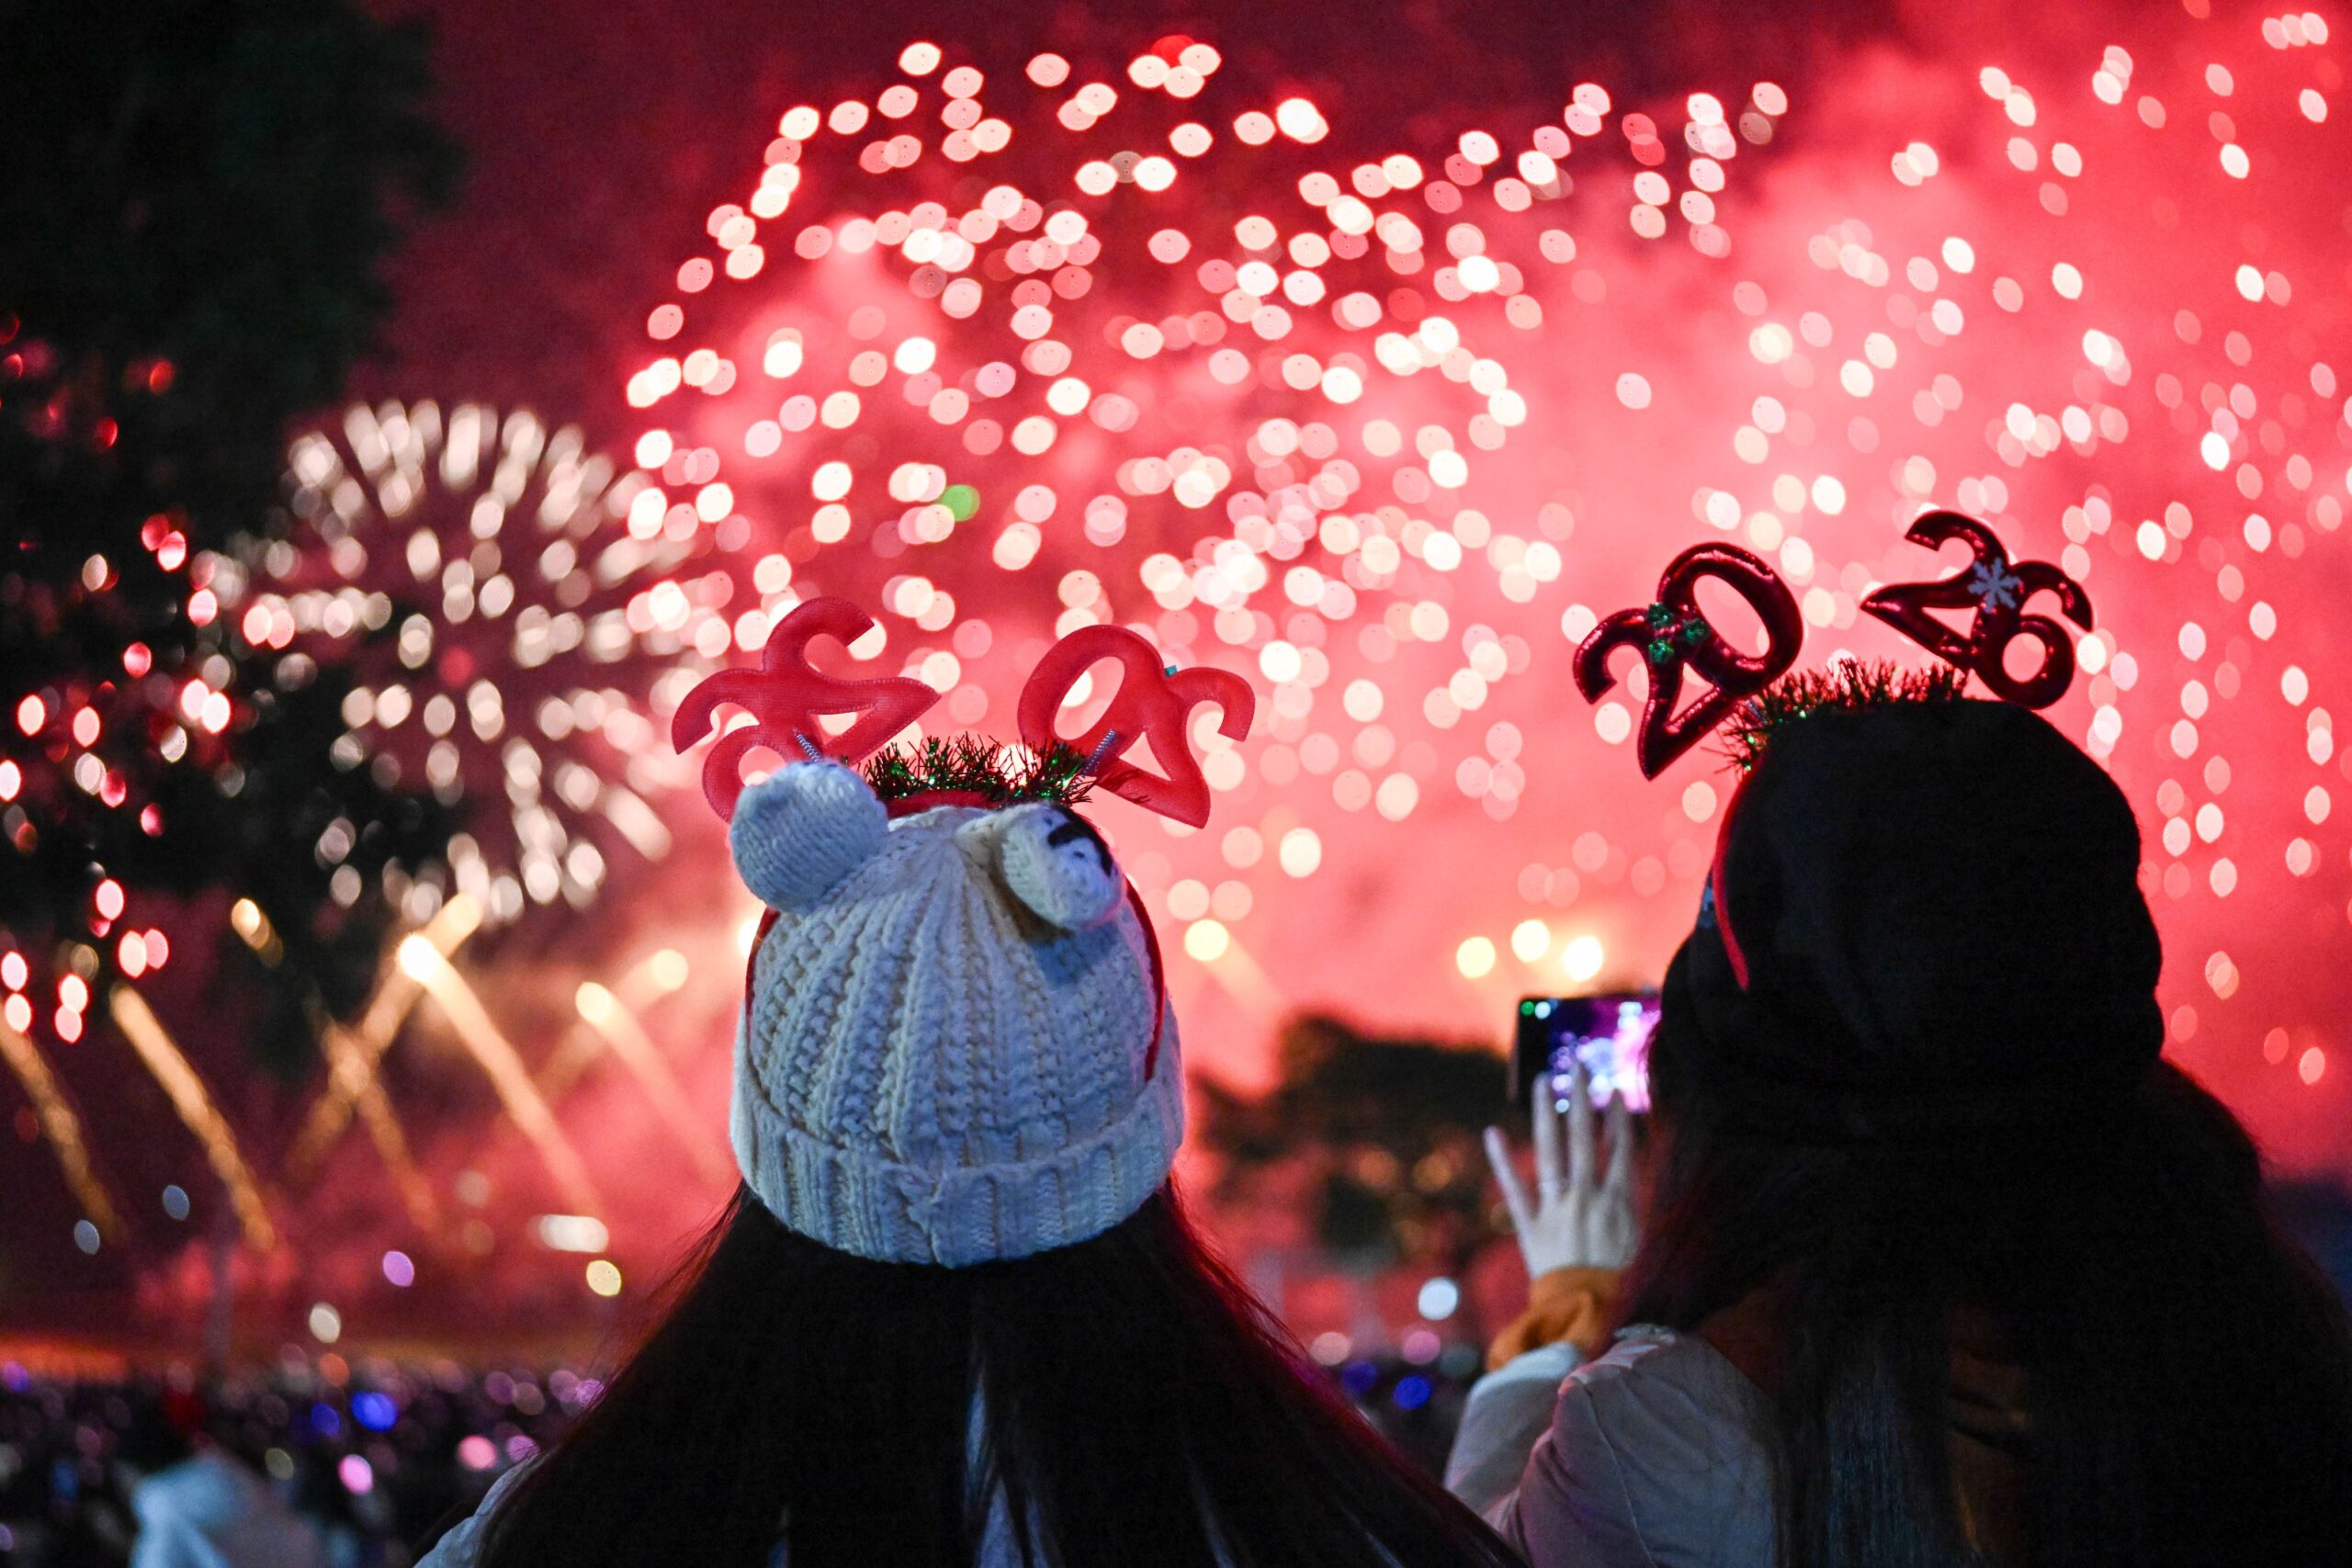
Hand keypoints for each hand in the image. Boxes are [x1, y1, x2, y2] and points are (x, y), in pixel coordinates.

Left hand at [1484, 1054, 1636, 1278]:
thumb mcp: (1639, 1242)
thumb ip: (1632, 1205)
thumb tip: (1630, 1171)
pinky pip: (1515, 1189)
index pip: (1620, 1149)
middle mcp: (1587, 1198)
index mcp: (1619, 1203)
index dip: (1617, 1118)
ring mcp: (1557, 1210)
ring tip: (1543, 1080)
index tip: (1614, 1089)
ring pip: (1551, 1152)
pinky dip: (1502, 1161)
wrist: (1592, 1316)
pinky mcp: (1531, 1227)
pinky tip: (1492, 1132)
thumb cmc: (1622, 1284)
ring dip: (1547, 1113)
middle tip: (1578, 1065)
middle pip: (1584, 1138)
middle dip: (1582, 1099)